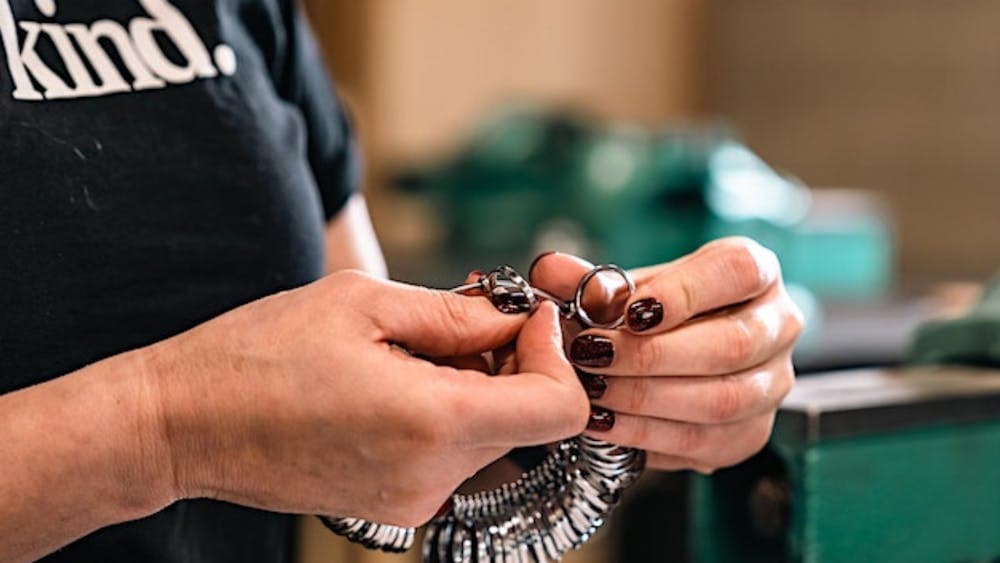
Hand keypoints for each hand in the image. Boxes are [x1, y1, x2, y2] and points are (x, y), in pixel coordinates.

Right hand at [142, 271, 588, 525]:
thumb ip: (456, 313)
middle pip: (526, 419)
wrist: (184, 424)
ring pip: (490, 433)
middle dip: (511, 361)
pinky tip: (396, 380)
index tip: (520, 316)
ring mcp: (414, 499)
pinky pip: (451, 453)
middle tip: (463, 316)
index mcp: (432, 423)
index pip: (557, 408)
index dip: (552, 353)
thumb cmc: (259, 354)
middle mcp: (432, 476)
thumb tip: (516, 319)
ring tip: (413, 347)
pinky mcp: (395, 503)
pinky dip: (446, 412)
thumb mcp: (363, 303)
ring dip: (475, 384)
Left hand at [529, 237, 802, 472]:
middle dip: (651, 356)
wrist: (675, 356)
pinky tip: (605, 424)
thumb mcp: (625, 286)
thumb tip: (552, 272)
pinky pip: (705, 442)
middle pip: (730, 344)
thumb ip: (588, 280)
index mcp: (754, 272)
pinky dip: (648, 436)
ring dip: (646, 400)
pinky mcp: (752, 432)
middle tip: (592, 357)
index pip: (737, 272)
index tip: (630, 312)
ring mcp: (771, 383)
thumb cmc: (652, 312)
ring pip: (721, 400)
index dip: (684, 293)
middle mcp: (777, 325)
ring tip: (593, 393)